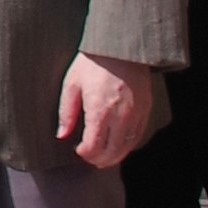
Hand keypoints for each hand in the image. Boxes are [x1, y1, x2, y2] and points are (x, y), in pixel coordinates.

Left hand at [56, 52, 160, 170]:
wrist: (120, 48)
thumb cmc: (92, 63)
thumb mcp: (72, 84)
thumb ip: (66, 113)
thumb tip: (62, 135)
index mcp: (99, 111)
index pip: (94, 147)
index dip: (85, 154)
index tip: (79, 150)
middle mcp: (120, 117)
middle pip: (113, 153)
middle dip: (99, 159)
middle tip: (89, 156)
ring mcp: (136, 115)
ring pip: (128, 148)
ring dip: (115, 155)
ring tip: (103, 154)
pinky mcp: (145, 110)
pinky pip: (138, 136)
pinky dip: (128, 144)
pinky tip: (118, 143)